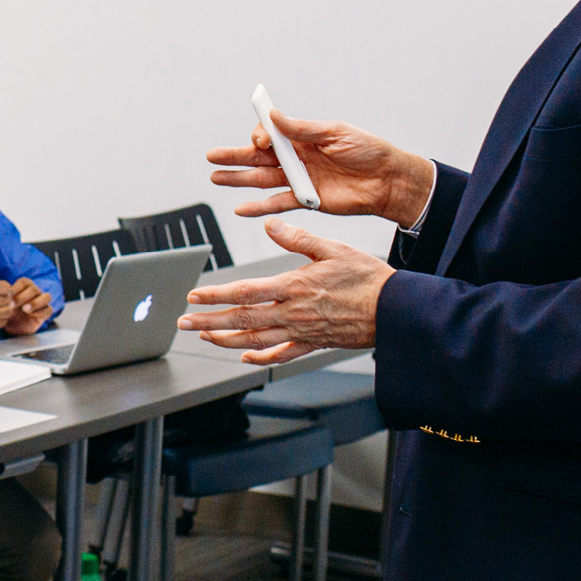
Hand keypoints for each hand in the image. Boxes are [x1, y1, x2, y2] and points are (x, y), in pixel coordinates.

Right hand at [0, 278, 18, 337]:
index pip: (5, 287)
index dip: (6, 288)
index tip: (3, 290)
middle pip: (8, 299)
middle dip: (6, 299)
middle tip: (2, 300)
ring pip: (8, 311)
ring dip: (6, 310)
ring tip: (0, 309)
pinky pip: (3, 321)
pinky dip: (1, 319)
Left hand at [3, 280, 52, 336]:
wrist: (11, 327)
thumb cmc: (7, 311)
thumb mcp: (1, 302)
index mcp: (24, 287)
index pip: (24, 281)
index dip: (17, 288)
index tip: (8, 297)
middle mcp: (34, 293)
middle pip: (35, 289)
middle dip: (23, 297)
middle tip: (13, 305)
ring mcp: (41, 303)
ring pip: (46, 297)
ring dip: (36, 302)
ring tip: (25, 309)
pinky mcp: (44, 313)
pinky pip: (48, 310)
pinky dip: (41, 312)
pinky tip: (31, 315)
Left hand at [177, 220, 390, 363]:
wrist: (397, 312)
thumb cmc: (369, 279)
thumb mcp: (333, 249)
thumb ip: (298, 238)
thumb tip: (271, 223)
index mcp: (294, 286)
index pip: (245, 292)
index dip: (216, 295)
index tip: (194, 296)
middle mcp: (293, 313)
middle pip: (241, 320)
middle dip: (208, 321)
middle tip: (184, 322)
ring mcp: (302, 332)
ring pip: (255, 340)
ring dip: (226, 339)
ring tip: (204, 336)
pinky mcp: (314, 344)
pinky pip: (282, 355)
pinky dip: (261, 357)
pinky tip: (245, 356)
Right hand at [208, 111, 435, 226]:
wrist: (389, 181)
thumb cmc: (369, 151)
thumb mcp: (336, 132)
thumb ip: (303, 129)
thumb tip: (275, 117)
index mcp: (304, 138)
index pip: (272, 135)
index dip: (261, 136)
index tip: (261, 140)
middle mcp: (298, 158)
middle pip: (259, 157)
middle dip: (234, 157)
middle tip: (212, 157)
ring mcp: (301, 180)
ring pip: (262, 180)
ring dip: (239, 180)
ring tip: (216, 179)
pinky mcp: (307, 200)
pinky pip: (278, 203)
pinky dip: (260, 207)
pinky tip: (242, 208)